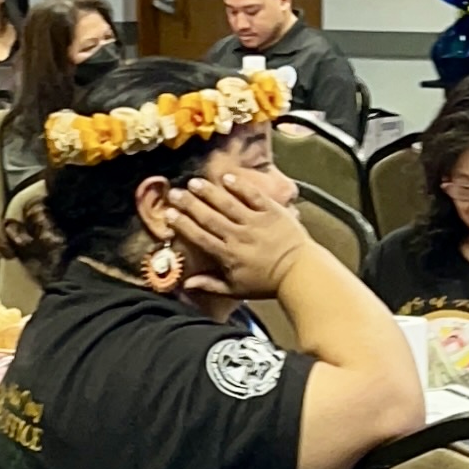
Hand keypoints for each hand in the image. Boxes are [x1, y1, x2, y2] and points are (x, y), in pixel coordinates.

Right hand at [132, 164, 308, 300]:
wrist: (300, 273)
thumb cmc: (267, 283)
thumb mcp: (236, 290)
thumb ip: (210, 285)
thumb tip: (186, 283)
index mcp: (228, 255)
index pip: (200, 237)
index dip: (182, 224)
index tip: (168, 214)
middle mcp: (239, 236)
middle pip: (209, 217)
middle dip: (189, 204)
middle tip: (175, 193)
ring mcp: (255, 222)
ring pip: (228, 203)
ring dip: (209, 192)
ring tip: (194, 182)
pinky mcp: (271, 212)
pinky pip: (253, 196)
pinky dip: (240, 186)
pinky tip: (226, 178)